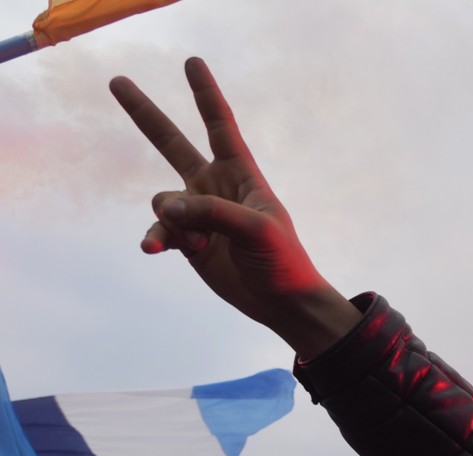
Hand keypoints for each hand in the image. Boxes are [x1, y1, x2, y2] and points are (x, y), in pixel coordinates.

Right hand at [110, 58, 361, 357]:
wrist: (281, 302)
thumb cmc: (283, 261)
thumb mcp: (257, 231)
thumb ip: (213, 212)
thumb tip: (166, 205)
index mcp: (241, 174)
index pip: (219, 125)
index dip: (205, 94)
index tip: (192, 62)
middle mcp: (215, 186)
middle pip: (172, 143)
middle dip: (145, 114)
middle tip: (117, 82)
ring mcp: (198, 213)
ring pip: (162, 200)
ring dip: (171, 221)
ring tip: (198, 242)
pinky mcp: (188, 240)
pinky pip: (159, 230)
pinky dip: (156, 238)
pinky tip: (154, 249)